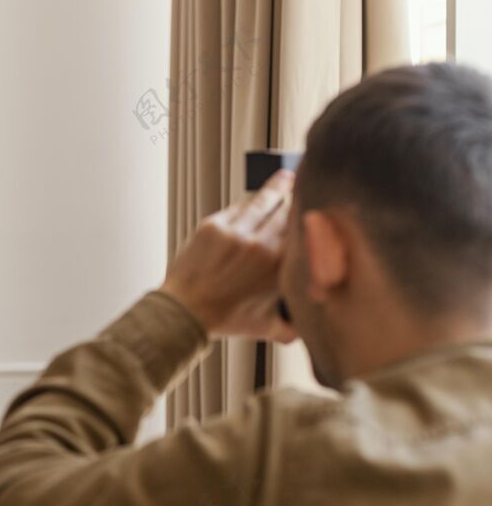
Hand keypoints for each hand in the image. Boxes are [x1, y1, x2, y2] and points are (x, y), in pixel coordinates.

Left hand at [160, 170, 297, 342]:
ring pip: (262, 202)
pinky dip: (248, 203)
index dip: (311, 216)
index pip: (304, 230)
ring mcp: (236, 232)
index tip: (318, 207)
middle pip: (286, 210)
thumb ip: (292, 327)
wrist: (186, 311)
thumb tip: (308, 328)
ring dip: (275, 188)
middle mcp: (261, 243)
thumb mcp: (267, 326)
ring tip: (286, 177)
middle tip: (305, 184)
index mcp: (280, 265)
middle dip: (296, 197)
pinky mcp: (213, 225)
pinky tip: (254, 199)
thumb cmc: (225, 319)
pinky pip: (237, 208)